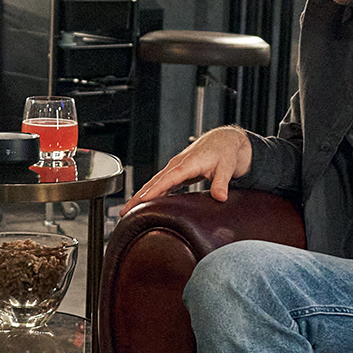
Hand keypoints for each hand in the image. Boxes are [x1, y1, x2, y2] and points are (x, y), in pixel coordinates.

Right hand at [125, 126, 253, 206]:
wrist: (224, 141)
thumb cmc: (224, 152)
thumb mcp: (227, 167)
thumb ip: (221, 183)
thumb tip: (220, 197)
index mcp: (187, 163)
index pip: (167, 178)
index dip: (154, 190)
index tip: (141, 200)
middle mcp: (177, 165)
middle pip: (154, 182)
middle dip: (138, 196)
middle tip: (125, 211)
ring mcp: (175, 168)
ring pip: (153, 183)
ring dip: (140, 196)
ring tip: (128, 211)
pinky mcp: (176, 173)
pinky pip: (159, 184)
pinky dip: (150, 193)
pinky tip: (143, 204)